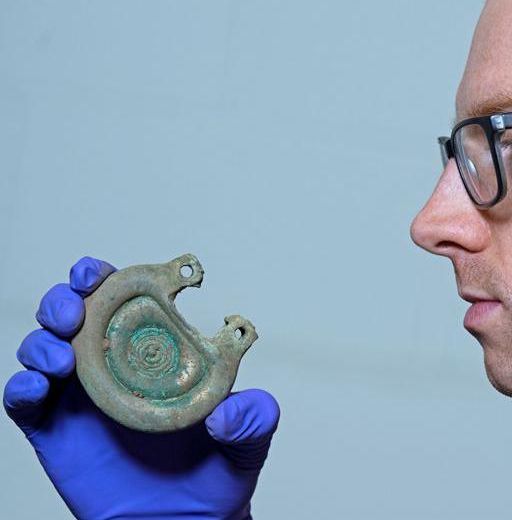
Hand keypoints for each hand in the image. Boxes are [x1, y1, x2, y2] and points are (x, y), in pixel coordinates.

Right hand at [3, 257, 279, 519]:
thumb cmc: (215, 474)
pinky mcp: (55, 432)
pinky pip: (25, 402)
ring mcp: (80, 399)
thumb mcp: (248, 444)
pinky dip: (23, 386)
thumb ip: (254, 421)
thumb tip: (231, 412)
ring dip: (42, 341)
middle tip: (72, 310)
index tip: (99, 272)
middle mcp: (110, 367)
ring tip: (60, 355)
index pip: (122, 301)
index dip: (105, 278)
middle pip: (72, 315)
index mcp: (154, 354)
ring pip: (42, 350)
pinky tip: (38, 384)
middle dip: (64, 300)